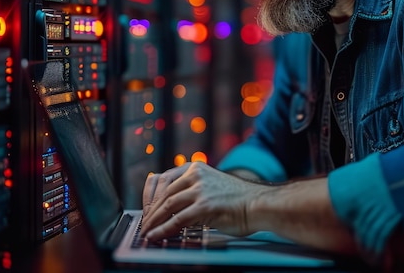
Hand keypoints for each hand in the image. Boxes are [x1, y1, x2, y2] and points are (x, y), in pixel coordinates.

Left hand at [140, 162, 267, 240]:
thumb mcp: (211, 187)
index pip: (163, 179)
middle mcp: (196, 174)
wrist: (259, 204)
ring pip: (167, 206)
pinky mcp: (205, 205)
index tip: (144, 210)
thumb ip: (191, 191)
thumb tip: (168, 207)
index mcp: (196, 168)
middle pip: (164, 193)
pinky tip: (156, 236)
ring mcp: (201, 189)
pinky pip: (177, 219)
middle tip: (144, 226)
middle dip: (151, 212)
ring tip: (147, 233)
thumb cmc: (237, 200)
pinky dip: (163, 230)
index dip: (149, 196)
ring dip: (154, 222)